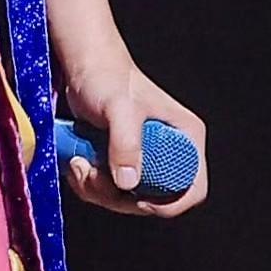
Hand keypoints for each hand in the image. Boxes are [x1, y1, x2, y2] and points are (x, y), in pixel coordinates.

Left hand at [59, 60, 206, 219]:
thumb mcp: (119, 107)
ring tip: (79, 164)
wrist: (83, 67)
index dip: (170, 203)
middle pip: (154, 200)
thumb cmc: (107, 77)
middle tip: (92, 175)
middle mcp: (170, 152)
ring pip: (128, 199)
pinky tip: (76, 163)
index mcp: (186, 138)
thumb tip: (128, 182)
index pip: (193, 188)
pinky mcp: (122, 162)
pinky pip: (110, 190)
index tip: (137, 197)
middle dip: (119, 197)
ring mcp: (145, 159)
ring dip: (98, 191)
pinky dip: (90, 185)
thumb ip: (126, 142)